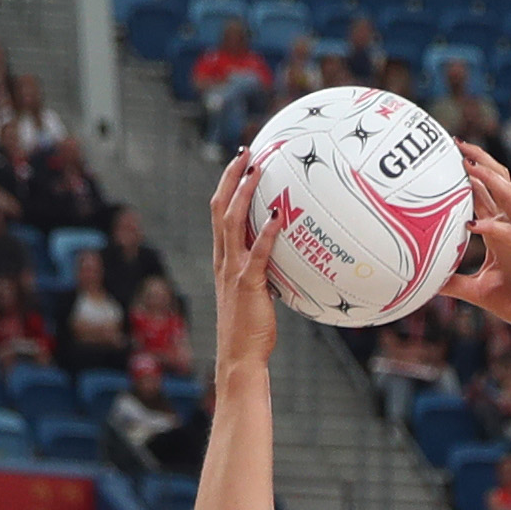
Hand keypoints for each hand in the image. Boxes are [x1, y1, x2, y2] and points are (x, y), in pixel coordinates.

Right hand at [205, 150, 283, 375]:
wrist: (239, 357)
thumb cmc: (252, 330)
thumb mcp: (258, 293)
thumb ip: (267, 271)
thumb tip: (291, 256)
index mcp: (223, 259)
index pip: (219, 213)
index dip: (228, 185)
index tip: (240, 162)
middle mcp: (223, 260)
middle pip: (220, 208)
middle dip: (231, 177)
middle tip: (246, 152)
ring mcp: (233, 270)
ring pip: (232, 222)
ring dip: (243, 193)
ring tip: (257, 169)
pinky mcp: (247, 284)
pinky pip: (256, 253)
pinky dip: (266, 232)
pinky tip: (278, 215)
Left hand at [438, 152, 510, 341]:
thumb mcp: (479, 292)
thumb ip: (455, 283)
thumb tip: (427, 282)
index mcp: (502, 231)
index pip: (484, 194)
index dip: (468, 174)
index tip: (448, 156)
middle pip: (499, 181)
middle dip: (479, 160)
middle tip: (456, 144)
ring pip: (510, 195)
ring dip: (489, 178)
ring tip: (468, 165)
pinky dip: (493, 227)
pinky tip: (473, 224)